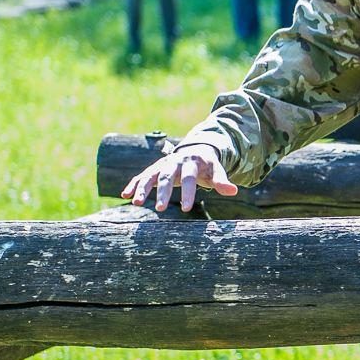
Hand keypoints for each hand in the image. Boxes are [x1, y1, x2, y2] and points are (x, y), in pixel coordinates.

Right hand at [121, 142, 238, 213]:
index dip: (188, 192)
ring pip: (150, 175)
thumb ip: (222, 180)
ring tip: (136, 203)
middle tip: (161, 209)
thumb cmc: (207, 165)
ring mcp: (162, 164)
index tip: (187, 208)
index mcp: (192, 162)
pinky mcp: (154, 168)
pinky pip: (141, 176)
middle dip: (164, 193)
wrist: (195, 149)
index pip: (190, 178)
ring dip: (142, 188)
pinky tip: (125, 195)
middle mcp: (175, 161)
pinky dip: (133, 184)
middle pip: (168, 176)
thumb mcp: (216, 170)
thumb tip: (234, 191)